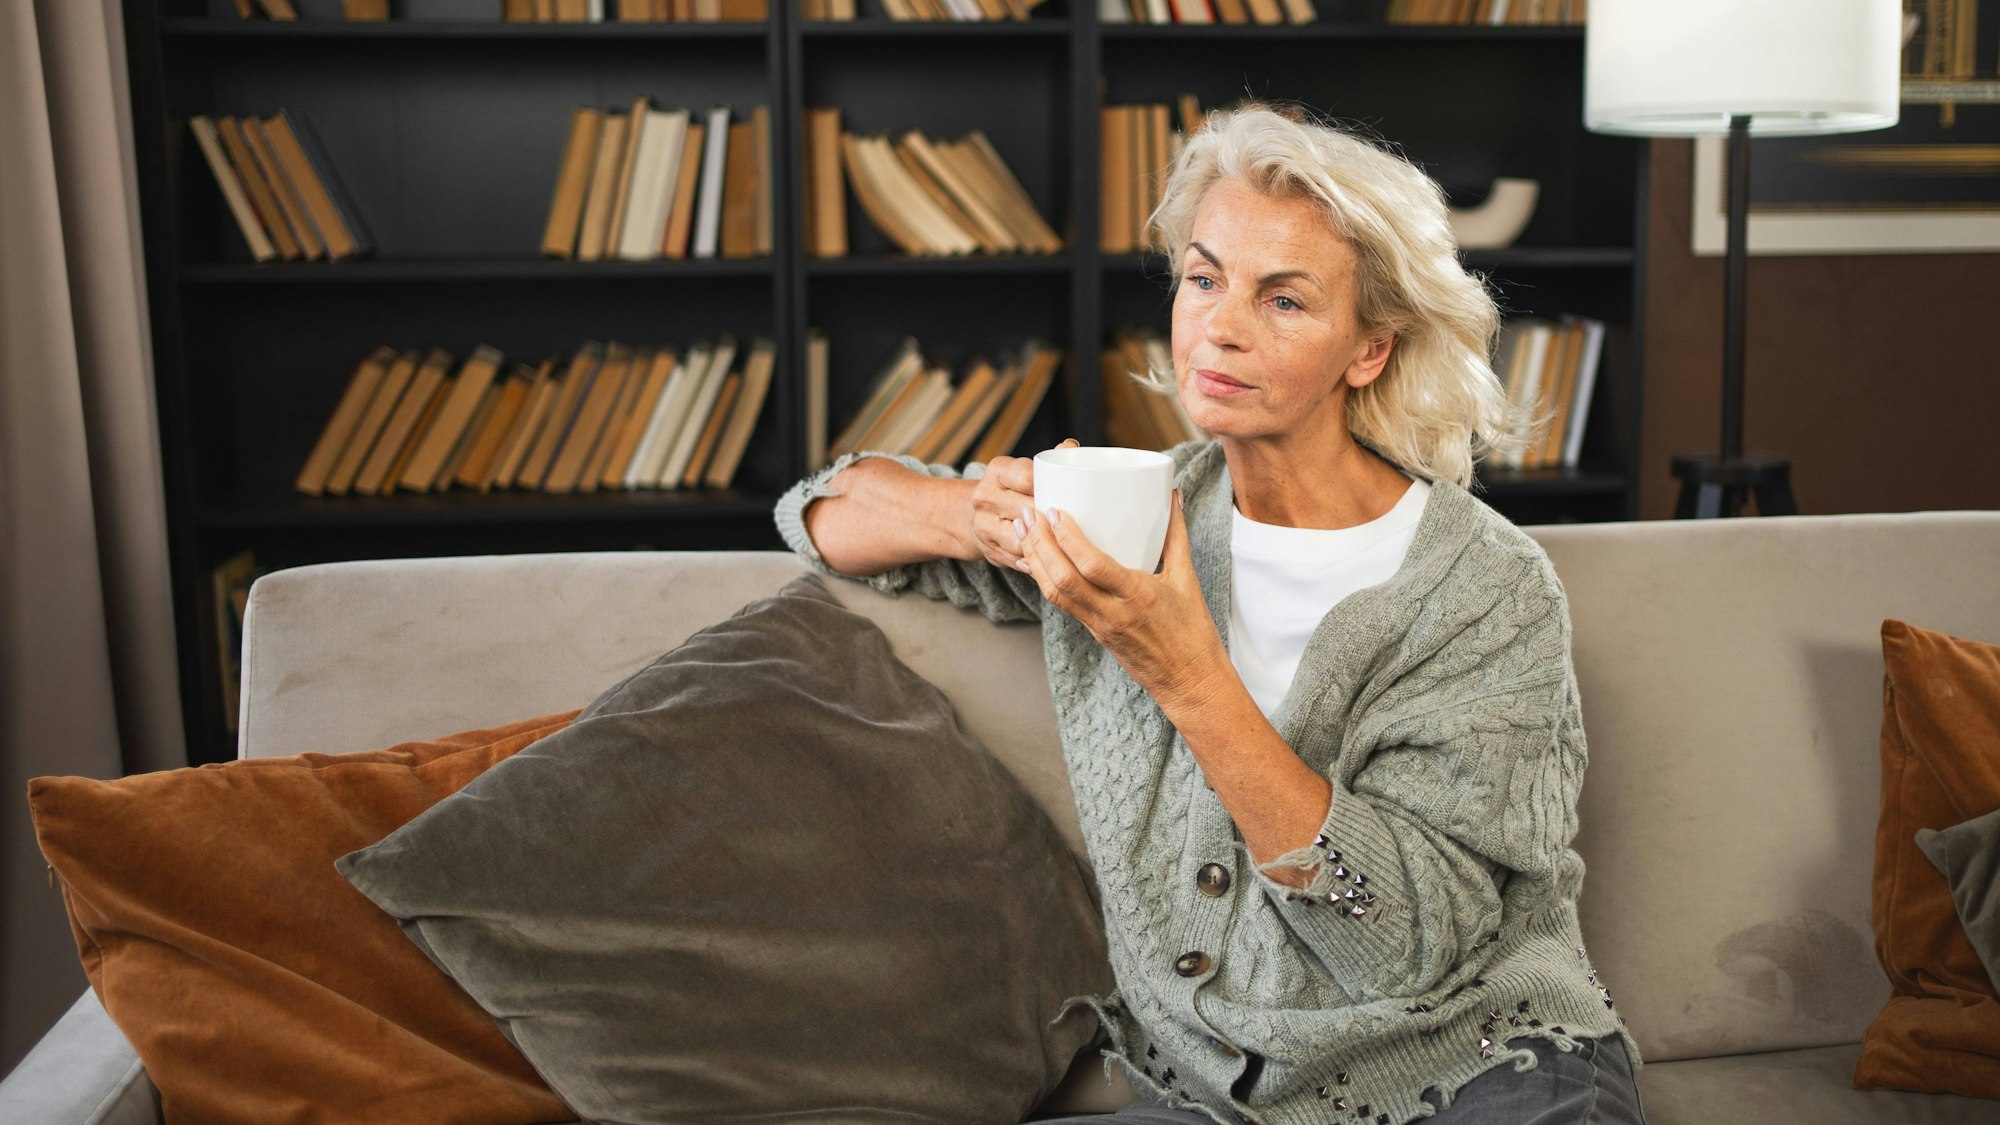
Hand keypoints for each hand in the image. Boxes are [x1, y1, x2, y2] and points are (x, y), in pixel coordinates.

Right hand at [966, 438, 1077, 571]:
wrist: (970, 516)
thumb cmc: (1011, 490)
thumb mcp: (1023, 470)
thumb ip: (1049, 461)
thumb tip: (1071, 447)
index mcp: (997, 471)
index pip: (1029, 478)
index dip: (1050, 488)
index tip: (1068, 494)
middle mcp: (985, 497)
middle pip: (1028, 510)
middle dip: (1052, 518)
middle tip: (1078, 523)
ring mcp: (983, 526)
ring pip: (1023, 540)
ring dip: (1047, 544)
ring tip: (1070, 545)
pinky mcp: (989, 550)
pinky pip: (1019, 560)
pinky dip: (1038, 562)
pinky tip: (1055, 562)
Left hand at [1019, 487, 1227, 706]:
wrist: (1188, 681)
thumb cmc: (1193, 632)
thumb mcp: (1188, 580)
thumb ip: (1176, 535)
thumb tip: (1174, 496)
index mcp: (1138, 596)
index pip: (1093, 566)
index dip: (1068, 538)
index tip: (1055, 511)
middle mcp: (1113, 612)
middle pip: (1062, 578)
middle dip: (1039, 544)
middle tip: (1028, 514)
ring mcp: (1099, 625)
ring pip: (1054, 593)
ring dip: (1034, 560)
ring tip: (1023, 531)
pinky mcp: (1092, 632)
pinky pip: (1061, 604)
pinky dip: (1043, 580)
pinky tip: (1033, 561)